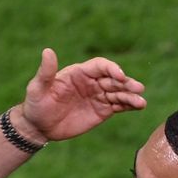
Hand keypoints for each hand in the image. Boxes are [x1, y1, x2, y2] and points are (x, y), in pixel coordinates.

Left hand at [19, 47, 145, 141]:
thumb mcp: (37, 88)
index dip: (111, 68)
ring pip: (118, 93)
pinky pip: (118, 106)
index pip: (99, 66)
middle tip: (137, 87)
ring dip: (131, 95)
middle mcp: (91, 82)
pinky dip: (129, 105)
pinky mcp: (102, 110)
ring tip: (141, 101)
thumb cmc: (36, 104)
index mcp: (79, 73)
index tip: (119, 75)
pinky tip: (139, 106)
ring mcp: (98, 96)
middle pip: (113, 79)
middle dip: (125, 83)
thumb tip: (47, 51)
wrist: (39, 126)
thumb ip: (46, 72)